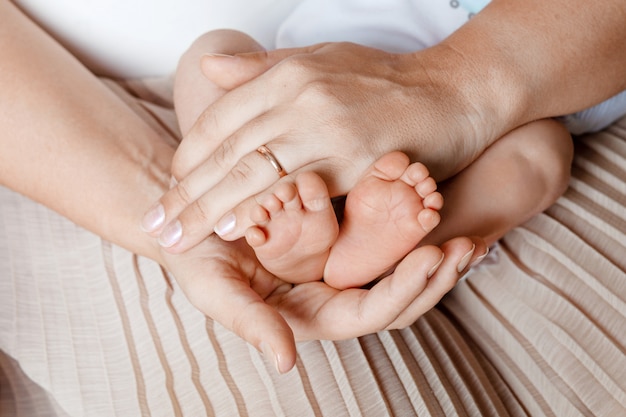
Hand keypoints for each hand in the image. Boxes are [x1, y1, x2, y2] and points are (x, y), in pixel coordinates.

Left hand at [143, 42, 492, 252]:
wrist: (454, 92)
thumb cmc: (385, 81)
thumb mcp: (320, 61)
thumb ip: (263, 69)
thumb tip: (209, 70)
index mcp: (288, 75)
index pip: (220, 122)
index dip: (188, 161)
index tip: (168, 192)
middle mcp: (302, 99)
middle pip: (228, 153)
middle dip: (186, 195)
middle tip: (157, 227)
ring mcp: (329, 129)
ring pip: (254, 175)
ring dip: (211, 211)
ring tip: (180, 239)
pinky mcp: (358, 162)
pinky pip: (302, 193)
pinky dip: (266, 214)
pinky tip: (238, 234)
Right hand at [162, 233, 485, 373]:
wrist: (191, 220)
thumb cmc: (198, 260)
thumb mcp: (216, 289)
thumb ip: (251, 323)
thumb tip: (286, 363)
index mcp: (313, 314)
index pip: (370, 313)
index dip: (404, 290)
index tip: (434, 256)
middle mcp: (333, 292)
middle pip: (399, 296)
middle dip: (435, 275)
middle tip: (469, 244)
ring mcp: (340, 262)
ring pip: (398, 266)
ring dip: (434, 250)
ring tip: (469, 228)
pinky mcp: (341, 235)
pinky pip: (385, 234)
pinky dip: (412, 222)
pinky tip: (433, 199)